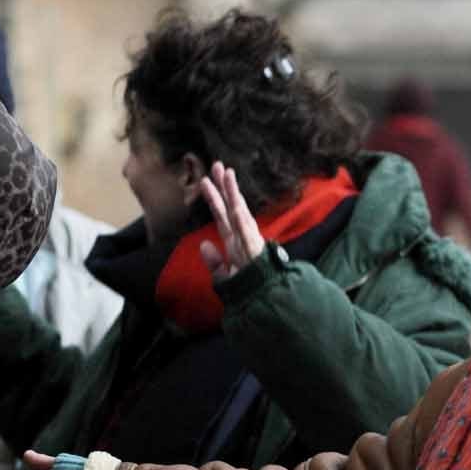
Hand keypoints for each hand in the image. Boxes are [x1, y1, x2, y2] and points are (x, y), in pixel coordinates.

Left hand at [197, 161, 266, 280]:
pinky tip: (234, 202)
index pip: (223, 216)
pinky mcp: (256, 251)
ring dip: (233, 193)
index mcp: (235, 243)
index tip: (206, 180)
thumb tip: (203, 244)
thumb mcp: (225, 278)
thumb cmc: (248, 292)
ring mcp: (251, 242)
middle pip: (231, 208)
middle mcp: (243, 238)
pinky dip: (240, 217)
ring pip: (240, 213)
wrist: (266, 304)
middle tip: (216, 165)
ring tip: (226, 173)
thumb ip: (213, 262)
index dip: (214, 198)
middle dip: (224, 187)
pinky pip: (247, 231)